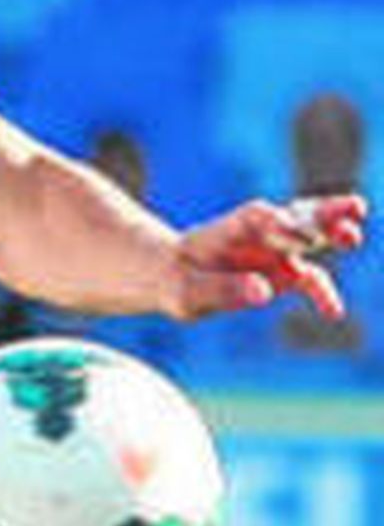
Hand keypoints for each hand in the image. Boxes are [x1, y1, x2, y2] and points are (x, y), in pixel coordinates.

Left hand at [174, 193, 367, 321]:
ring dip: (335, 233)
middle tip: (353, 211)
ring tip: (354, 236)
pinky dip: (323, 293)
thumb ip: (221, 290)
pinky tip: (334, 314)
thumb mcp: (185, 292)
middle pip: (295, 215)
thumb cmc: (173, 280)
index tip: (298, 238)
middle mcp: (257, 234)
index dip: (279, 223)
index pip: (257, 218)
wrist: (172, 278)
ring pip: (311, 238)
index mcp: (227, 230)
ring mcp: (274, 250)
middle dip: (323, 214)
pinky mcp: (283, 272)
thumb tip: (264, 292)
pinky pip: (310, 279)